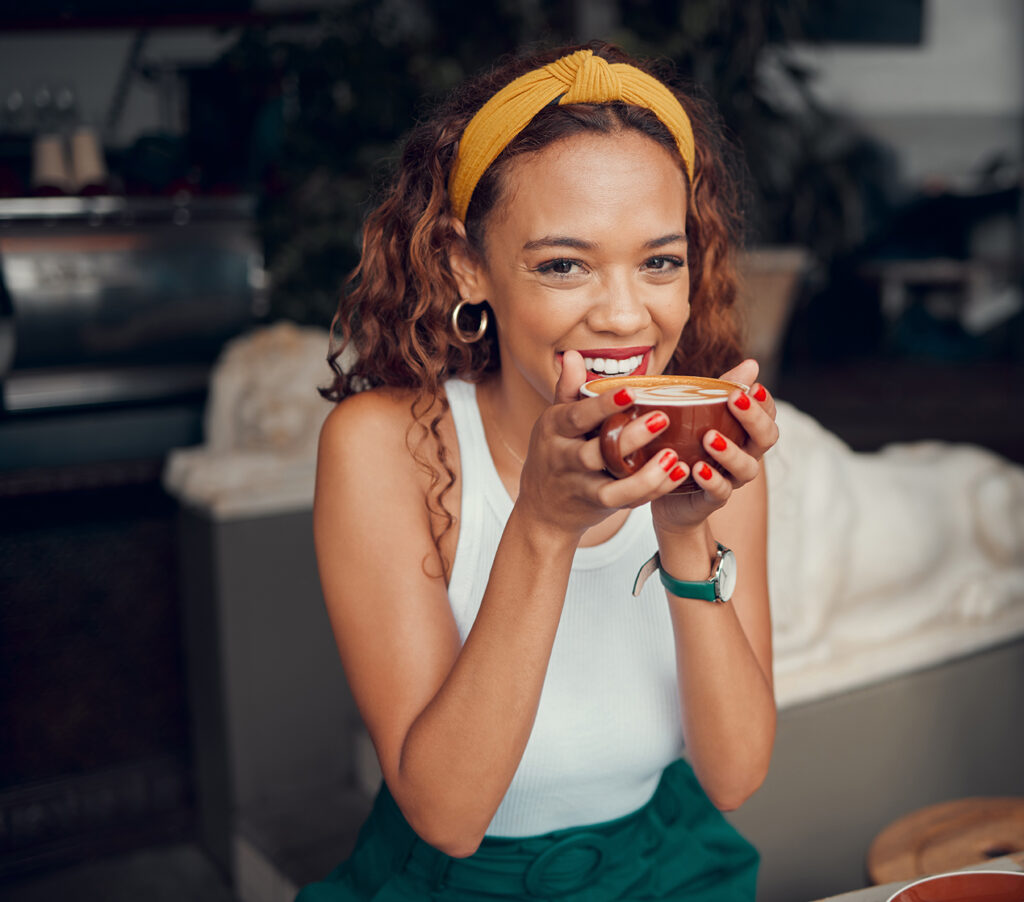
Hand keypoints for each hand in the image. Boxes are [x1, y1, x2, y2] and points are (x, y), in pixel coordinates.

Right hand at [516, 351, 688, 538]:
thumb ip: (568, 389)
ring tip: (673, 457)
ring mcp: (580, 486)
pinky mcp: (597, 506)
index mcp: (554, 429)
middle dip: (628, 438)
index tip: (631, 392)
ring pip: (611, 487)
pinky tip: (676, 474)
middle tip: (663, 418)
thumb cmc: (556, 453)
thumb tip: (573, 354)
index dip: (602, 405)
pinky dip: (652, 490)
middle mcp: (564, 459)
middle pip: (594, 453)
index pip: (577, 416)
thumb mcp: (554, 421)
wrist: (542, 508)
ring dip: (644, 475)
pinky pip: (625, 501)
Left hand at [651, 359, 779, 532]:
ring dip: (731, 452)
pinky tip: (698, 469)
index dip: (765, 402)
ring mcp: (732, 478)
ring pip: (746, 468)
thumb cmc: (687, 445)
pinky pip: (720, 492)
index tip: (754, 386)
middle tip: (735, 400)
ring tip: (709, 437)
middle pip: (766, 438)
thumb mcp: (699, 413)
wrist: (667, 492)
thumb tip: (752, 364)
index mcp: (745, 433)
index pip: (768, 414)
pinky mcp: (712, 498)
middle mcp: (746, 455)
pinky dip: (712, 480)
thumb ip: (722, 389)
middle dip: (754, 419)